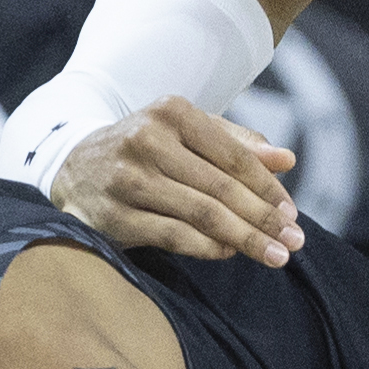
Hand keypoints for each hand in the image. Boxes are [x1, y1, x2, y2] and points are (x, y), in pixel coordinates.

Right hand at [50, 98, 304, 266]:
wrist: (73, 168)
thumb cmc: (146, 150)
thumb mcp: (187, 133)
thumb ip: (237, 144)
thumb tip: (287, 161)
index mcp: (171, 112)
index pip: (233, 155)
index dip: (268, 187)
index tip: (293, 214)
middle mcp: (146, 140)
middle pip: (221, 188)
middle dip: (264, 218)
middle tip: (295, 242)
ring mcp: (127, 179)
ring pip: (201, 214)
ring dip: (245, 238)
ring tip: (275, 256)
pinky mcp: (114, 216)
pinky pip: (174, 236)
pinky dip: (209, 247)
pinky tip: (231, 253)